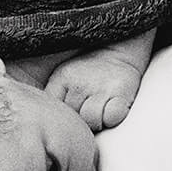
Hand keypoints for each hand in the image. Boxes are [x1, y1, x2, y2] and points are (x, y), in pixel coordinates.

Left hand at [44, 29, 158, 131]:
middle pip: (74, 119)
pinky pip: (112, 117)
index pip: (54, 111)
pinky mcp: (121, 92)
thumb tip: (50, 120)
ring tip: (99, 111)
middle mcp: (79, 83)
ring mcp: (100, 88)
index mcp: (61, 78)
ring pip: (92, 121)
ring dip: (97, 122)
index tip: (69, 114)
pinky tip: (111, 110)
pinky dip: (112, 119)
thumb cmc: (87, 69)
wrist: (116, 48)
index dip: (62, 118)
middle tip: (87, 109)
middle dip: (80, 121)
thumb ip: (55, 95)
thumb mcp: (63, 76)